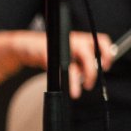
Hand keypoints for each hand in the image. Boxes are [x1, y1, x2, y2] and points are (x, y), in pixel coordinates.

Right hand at [0, 29, 114, 97]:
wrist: (24, 45)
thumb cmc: (47, 49)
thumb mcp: (68, 52)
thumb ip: (81, 60)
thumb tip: (95, 71)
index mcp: (79, 38)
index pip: (100, 41)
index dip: (107, 54)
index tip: (105, 66)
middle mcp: (71, 40)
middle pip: (88, 56)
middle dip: (91, 73)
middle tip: (88, 83)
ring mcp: (58, 47)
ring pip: (73, 65)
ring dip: (76, 81)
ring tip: (76, 92)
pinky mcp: (45, 54)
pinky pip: (58, 69)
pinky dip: (63, 80)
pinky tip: (63, 85)